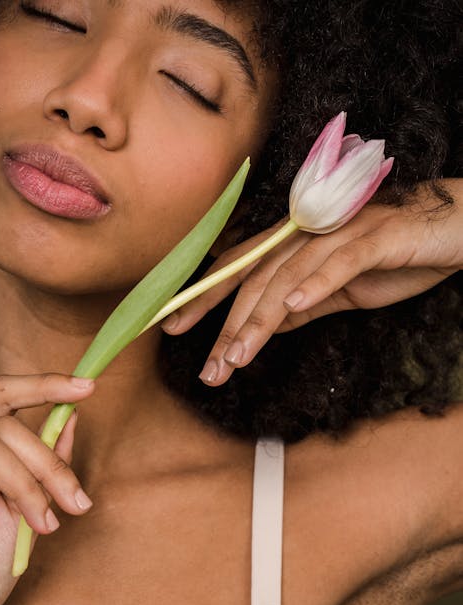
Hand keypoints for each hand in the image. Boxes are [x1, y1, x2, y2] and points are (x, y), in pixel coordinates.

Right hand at [0, 373, 94, 604]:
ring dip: (44, 470)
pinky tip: (37, 512)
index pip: (3, 398)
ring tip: (64, 512)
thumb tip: (71, 419)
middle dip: (46, 394)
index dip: (43, 384)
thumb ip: (42, 466)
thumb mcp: (25, 511)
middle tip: (85, 400)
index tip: (86, 386)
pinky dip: (20, 481)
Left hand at [162, 178, 462, 385]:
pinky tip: (294, 310)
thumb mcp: (341, 290)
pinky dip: (316, 284)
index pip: (239, 270)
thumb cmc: (396, 257)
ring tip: (237, 357)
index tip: (173, 328)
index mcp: (297, 244)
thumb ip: (305, 304)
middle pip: (255, 280)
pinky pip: (340, 262)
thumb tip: (269, 325)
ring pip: (288, 277)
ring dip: (260, 319)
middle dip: (225, 326)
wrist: (452, 231)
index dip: (204, 297)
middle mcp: (310, 233)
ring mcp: (340, 232)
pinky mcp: (375, 238)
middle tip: (208, 369)